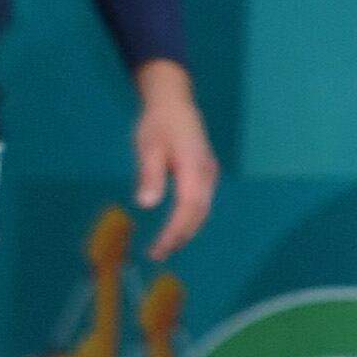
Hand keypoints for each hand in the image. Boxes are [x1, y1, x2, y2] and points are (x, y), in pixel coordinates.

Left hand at [130, 63, 219, 259]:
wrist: (174, 102)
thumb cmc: (157, 124)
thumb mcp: (148, 147)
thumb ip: (150, 175)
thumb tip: (147, 204)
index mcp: (194, 167)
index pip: (188, 208)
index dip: (174, 231)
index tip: (158, 248)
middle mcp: (207, 174)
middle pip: (198, 214)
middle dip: (179, 237)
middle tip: (157, 254)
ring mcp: (209, 174)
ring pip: (202, 210)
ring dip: (185, 231)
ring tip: (164, 247)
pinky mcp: (205, 174)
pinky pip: (201, 203)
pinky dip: (189, 219)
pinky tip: (175, 227)